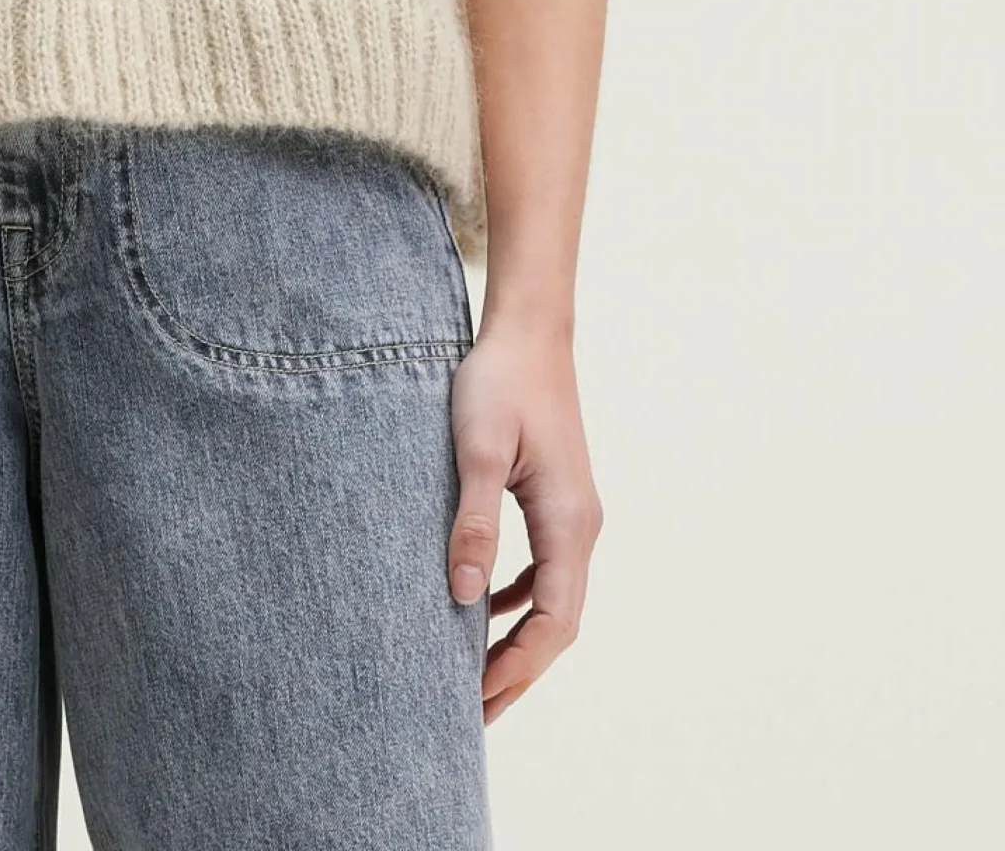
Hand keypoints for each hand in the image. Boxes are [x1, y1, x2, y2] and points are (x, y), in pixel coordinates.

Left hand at [443, 317, 603, 722]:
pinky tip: (481, 607)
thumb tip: (463, 596)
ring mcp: (572, 515)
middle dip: (519, 670)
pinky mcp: (556, 501)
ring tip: (475, 679)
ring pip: (552, 600)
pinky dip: (517, 602)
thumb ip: (474, 521)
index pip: (554, 620)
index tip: (477, 700)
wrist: (529, 330)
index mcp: (569, 521)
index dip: (519, 666)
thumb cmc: (499, 381)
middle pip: (558, 623)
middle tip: (471, 715)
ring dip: (518, 641)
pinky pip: (543, 571)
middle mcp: (581, 526)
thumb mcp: (477, 449)